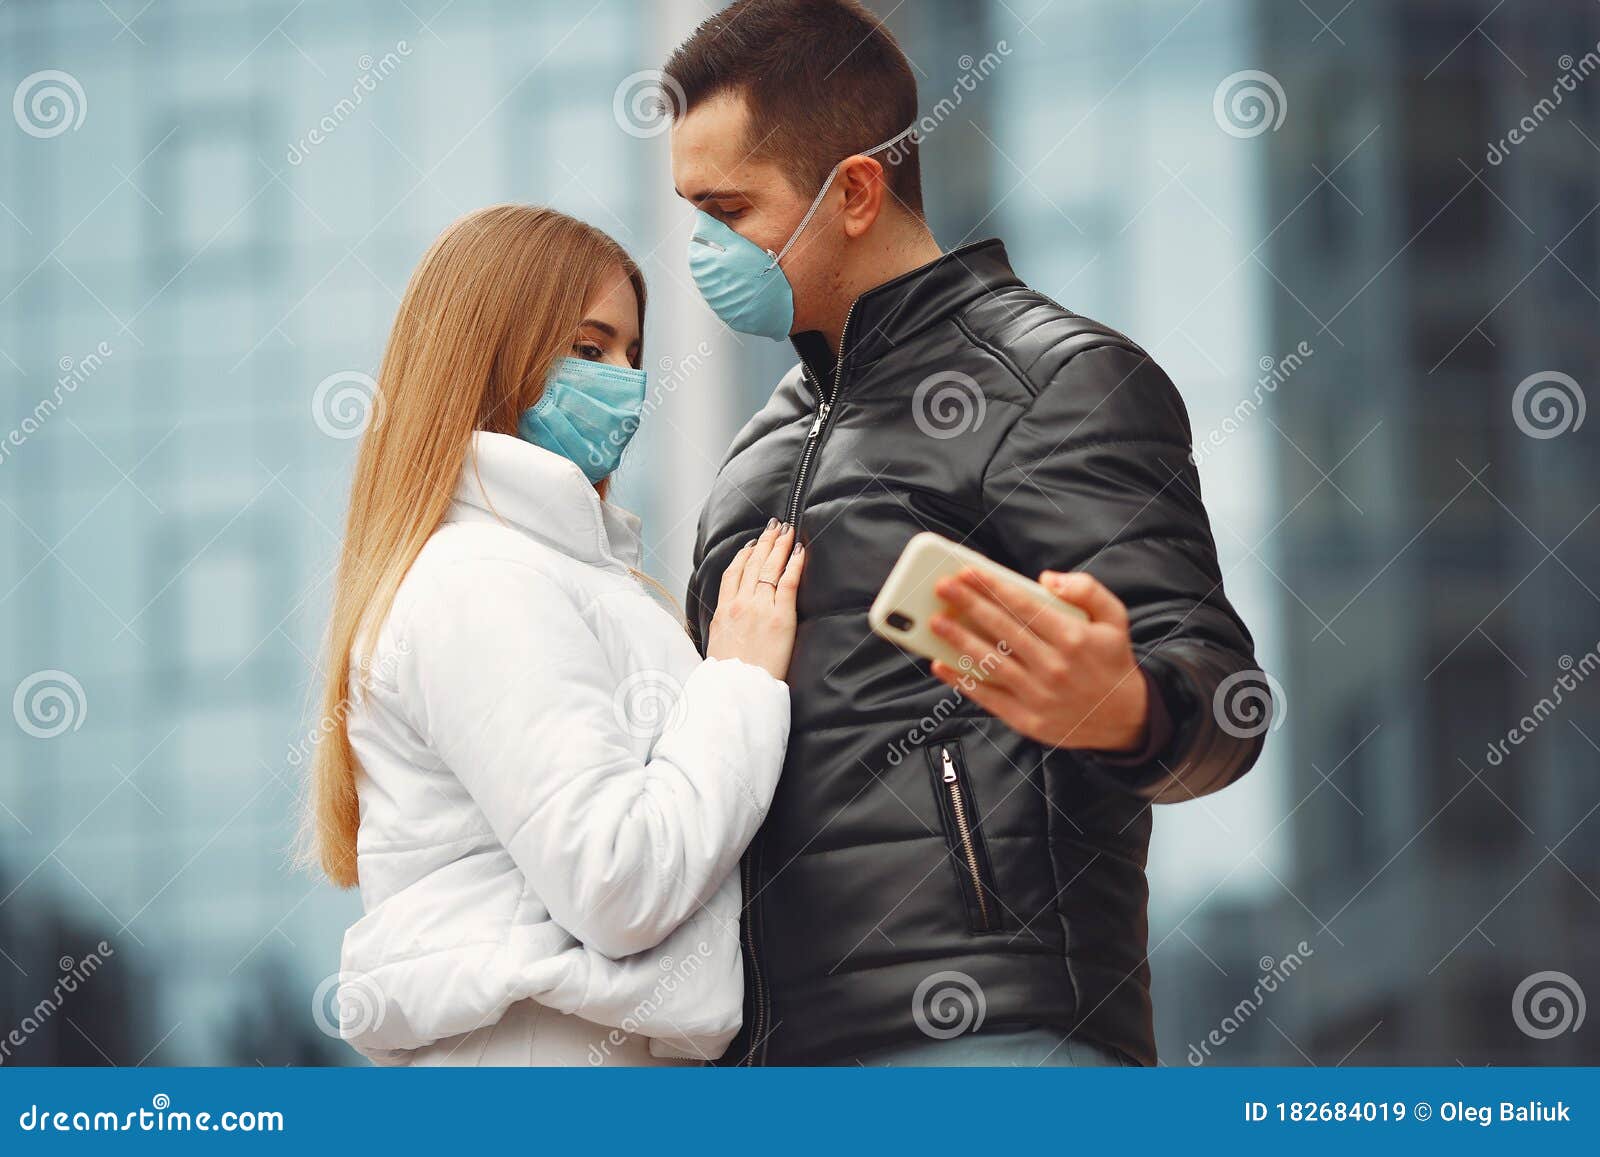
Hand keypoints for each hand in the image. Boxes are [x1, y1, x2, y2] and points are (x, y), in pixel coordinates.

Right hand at [706, 519, 805, 681]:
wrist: (739, 688)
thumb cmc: (730, 674)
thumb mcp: (716, 644)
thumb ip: (723, 625)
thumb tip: (728, 621)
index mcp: (723, 611)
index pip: (732, 573)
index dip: (743, 555)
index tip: (751, 544)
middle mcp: (740, 604)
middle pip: (752, 564)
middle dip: (765, 542)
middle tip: (775, 526)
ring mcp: (760, 608)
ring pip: (769, 568)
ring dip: (779, 545)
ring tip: (787, 530)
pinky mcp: (780, 616)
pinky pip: (788, 582)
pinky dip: (794, 564)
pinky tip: (799, 551)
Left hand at [927, 569, 1148, 752]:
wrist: (1125, 718)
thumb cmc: (1111, 660)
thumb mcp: (1114, 617)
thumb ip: (1086, 589)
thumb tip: (1046, 578)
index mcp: (1072, 637)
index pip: (1023, 605)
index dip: (991, 586)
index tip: (966, 572)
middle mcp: (1053, 666)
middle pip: (1001, 629)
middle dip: (967, 604)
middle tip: (941, 587)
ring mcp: (1038, 695)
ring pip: (989, 662)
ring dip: (958, 640)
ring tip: (935, 622)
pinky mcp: (1026, 719)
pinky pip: (986, 697)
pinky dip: (961, 681)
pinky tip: (940, 664)